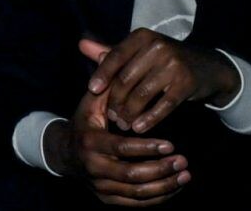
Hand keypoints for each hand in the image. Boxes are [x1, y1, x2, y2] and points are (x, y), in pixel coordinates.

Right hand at [44, 81, 188, 204]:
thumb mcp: (91, 104)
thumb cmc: (85, 122)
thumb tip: (110, 55)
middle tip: (184, 161)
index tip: (171, 144)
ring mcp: (100, 187)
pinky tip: (176, 186)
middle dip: (161, 169)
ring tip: (185, 174)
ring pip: (137, 193)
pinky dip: (159, 197)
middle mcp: (93, 168)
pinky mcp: (108, 199)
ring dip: (165, 185)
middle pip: (132, 176)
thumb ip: (106, 86)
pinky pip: (137, 203)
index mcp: (89, 142)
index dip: (147, 148)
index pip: (121, 148)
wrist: (65, 153)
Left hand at [80, 32, 239, 135]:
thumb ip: (111, 52)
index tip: (91, 90)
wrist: (209, 68)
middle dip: (116, 99)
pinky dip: (149, 118)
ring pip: (142, 94)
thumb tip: (81, 44)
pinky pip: (163, 105)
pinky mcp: (186, 83)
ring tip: (122, 124)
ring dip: (130, 112)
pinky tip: (139, 128)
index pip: (115, 56)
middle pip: (127, 78)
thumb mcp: (140, 52)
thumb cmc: (165, 59)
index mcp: (142, 37)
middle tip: (110, 116)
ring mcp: (173, 64)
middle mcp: (157, 47)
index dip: (102, 74)